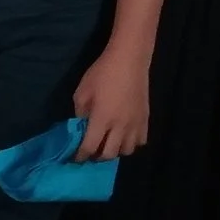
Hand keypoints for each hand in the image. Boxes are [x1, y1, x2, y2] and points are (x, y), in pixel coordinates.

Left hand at [72, 44, 151, 160]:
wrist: (129, 61)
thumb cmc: (101, 74)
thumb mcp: (82, 93)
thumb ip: (80, 114)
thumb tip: (81, 128)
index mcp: (102, 119)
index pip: (90, 147)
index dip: (80, 156)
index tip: (74, 158)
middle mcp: (120, 126)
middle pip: (109, 154)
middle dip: (97, 157)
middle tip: (90, 152)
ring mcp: (135, 124)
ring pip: (127, 151)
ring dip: (115, 151)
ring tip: (107, 144)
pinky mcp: (146, 119)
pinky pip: (141, 141)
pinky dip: (131, 144)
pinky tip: (123, 137)